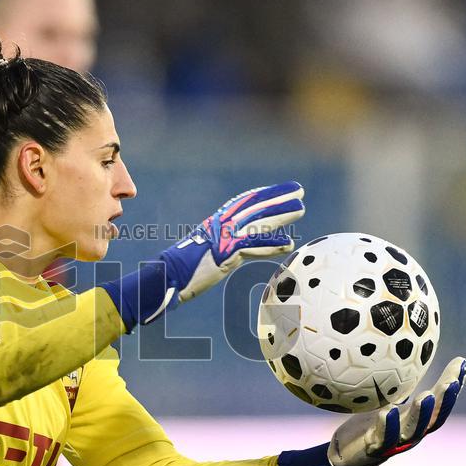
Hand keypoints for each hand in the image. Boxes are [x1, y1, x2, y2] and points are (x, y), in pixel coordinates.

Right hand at [100, 181, 304, 330]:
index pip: (243, 202)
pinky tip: (288, 244)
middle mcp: (220, 225)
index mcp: (215, 223)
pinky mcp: (225, 253)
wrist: (165, 276)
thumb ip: (219, 250)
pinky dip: (271, 245)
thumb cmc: (179, 270)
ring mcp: (223, 238)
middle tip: (298, 190)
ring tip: (300, 208)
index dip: (262, 194)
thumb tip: (227, 254)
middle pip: (254, 206)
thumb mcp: (202, 255)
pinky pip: (253, 246)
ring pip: (257, 222)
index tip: (279, 190)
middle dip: (277, 197)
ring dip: (281, 214)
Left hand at [278, 357, 465, 465]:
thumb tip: (408, 354)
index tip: (462, 363)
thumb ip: (401, 385)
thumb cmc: (370, 424)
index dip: (453, 386)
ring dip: (421, 414)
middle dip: (445, 401)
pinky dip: (387, 425)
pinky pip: (382, 438)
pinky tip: (387, 411)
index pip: (440, 403)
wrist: (347, 453)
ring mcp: (394, 443)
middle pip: (433, 418)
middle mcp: (411, 433)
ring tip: (426, 396)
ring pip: (412, 430)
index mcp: (416, 420)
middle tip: (450, 382)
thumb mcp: (388, 400)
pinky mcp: (375, 449)